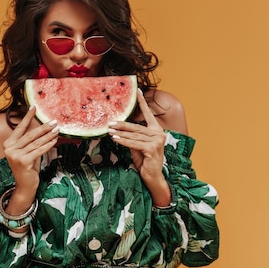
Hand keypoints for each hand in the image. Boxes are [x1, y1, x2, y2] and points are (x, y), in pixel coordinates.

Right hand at [2, 107, 58, 207]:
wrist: (25, 186)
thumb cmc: (28, 167)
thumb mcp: (28, 151)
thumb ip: (31, 140)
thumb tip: (42, 126)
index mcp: (8, 143)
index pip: (19, 128)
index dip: (27, 117)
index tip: (34, 107)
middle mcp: (9, 148)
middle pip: (30, 135)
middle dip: (43, 127)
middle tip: (53, 121)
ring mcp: (15, 155)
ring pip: (36, 143)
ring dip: (48, 136)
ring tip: (57, 129)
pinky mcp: (23, 161)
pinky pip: (38, 151)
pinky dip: (47, 145)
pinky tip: (54, 140)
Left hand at [108, 89, 170, 205]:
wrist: (152, 177)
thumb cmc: (145, 162)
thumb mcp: (137, 147)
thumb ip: (132, 137)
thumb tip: (119, 130)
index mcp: (156, 131)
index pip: (148, 114)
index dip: (142, 102)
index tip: (138, 90)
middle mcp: (159, 134)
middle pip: (137, 127)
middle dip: (122, 124)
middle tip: (110, 122)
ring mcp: (157, 141)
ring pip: (134, 135)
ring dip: (120, 133)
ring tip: (109, 130)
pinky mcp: (152, 148)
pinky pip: (134, 144)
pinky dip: (124, 141)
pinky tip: (115, 139)